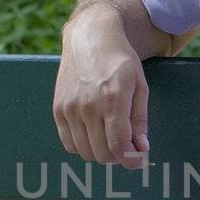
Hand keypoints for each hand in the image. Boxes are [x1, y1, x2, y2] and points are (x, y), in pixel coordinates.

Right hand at [53, 9, 150, 168]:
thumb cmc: (120, 61)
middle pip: (102, 153)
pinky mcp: (58, 108)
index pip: (119, 145)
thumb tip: (141, 148)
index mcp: (113, 99)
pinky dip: (82, 146)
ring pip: (85, 152)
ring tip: (109, 139)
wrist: (90, 38)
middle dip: (117, 156)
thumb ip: (140, 119)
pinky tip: (93, 135)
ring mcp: (70, 108)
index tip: (137, 162)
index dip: (130, 160)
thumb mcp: (140, 86)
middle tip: (125, 147)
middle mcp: (88, 106)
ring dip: (100, 153)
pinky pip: (69, 143)